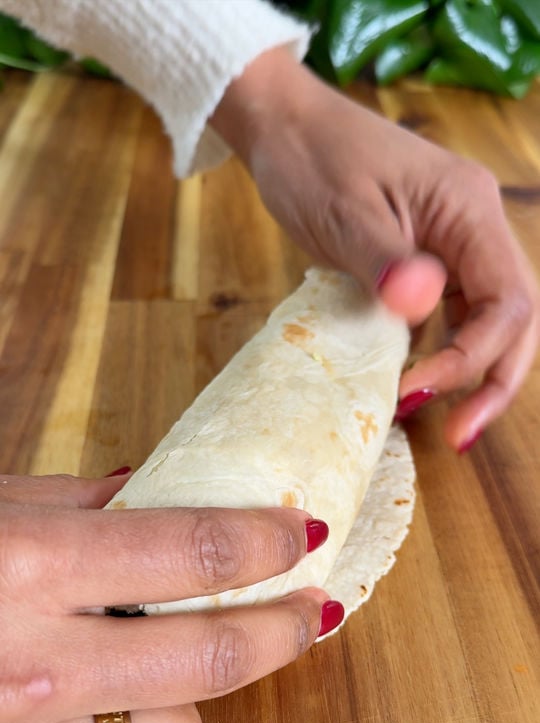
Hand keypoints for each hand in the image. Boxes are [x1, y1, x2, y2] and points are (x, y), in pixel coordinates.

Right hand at [0, 472, 334, 722]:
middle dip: (285, 627)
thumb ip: (76, 501)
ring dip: (199, 695)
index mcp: (32, 566)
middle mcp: (41, 664)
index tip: (301, 530)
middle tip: (312, 604)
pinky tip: (112, 694)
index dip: (267, 540)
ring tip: (182, 656)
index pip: (196, 553)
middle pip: (215, 656)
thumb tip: (154, 490)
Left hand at [211, 48, 538, 451]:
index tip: (416, 391)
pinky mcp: (428, 256)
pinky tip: (414, 380)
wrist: (285, 126)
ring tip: (440, 421)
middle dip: (492, 380)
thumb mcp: (344, 212)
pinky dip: (442, 351)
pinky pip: (453, 312)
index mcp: (469, 210)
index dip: (473, 358)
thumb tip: (422, 306)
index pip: (507, 301)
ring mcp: (455, 242)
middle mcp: (475, 227)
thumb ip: (385, 261)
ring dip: (471, 372)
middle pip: (514, 317)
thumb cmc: (312, 159)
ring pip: (488, 319)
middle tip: (458, 437)